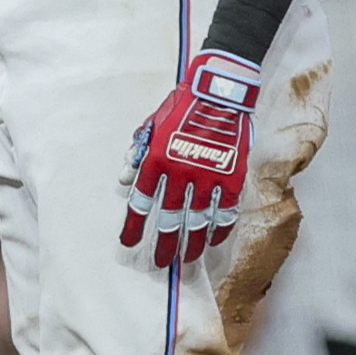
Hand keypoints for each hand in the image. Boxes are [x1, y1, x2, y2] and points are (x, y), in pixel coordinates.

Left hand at [122, 49, 258, 267]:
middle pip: (169, 218)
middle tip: (160, 263)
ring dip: (193, 243)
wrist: (219, 91)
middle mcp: (180, 173)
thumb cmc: (182, 106)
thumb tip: (123, 182)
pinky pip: (226, 210)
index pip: (141, 202)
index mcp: (156, 160)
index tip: (129, 244)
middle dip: (164, 244)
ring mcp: (208, 176)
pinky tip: (215, 240)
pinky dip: (220, 228)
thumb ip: (137, 155)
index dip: (134, 226)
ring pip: (198, 220)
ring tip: (189, 259)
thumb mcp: (152, 126)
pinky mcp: (232, 176)